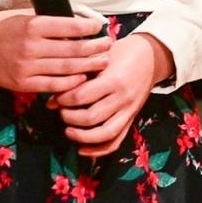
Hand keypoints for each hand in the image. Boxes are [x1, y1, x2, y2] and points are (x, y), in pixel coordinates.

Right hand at [0, 10, 109, 91]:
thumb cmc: (4, 26)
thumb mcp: (26, 14)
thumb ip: (50, 19)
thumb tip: (80, 18)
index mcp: (33, 25)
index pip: (70, 27)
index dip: (89, 28)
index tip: (100, 26)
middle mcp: (31, 46)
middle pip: (72, 49)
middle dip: (94, 47)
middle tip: (108, 45)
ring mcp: (26, 66)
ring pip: (66, 68)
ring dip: (88, 65)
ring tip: (103, 62)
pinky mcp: (22, 83)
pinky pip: (52, 85)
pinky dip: (70, 83)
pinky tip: (82, 78)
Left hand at [50, 32, 175, 156]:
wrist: (151, 56)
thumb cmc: (121, 52)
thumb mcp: (99, 57)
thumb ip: (77, 75)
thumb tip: (50, 102)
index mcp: (114, 80)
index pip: (82, 96)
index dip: (63, 99)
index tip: (55, 98)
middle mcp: (123, 98)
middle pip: (91, 117)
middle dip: (70, 117)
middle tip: (61, 111)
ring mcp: (129, 111)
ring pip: (105, 133)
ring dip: (82, 136)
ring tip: (68, 131)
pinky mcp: (131, 119)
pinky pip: (116, 141)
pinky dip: (98, 150)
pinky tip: (82, 149)